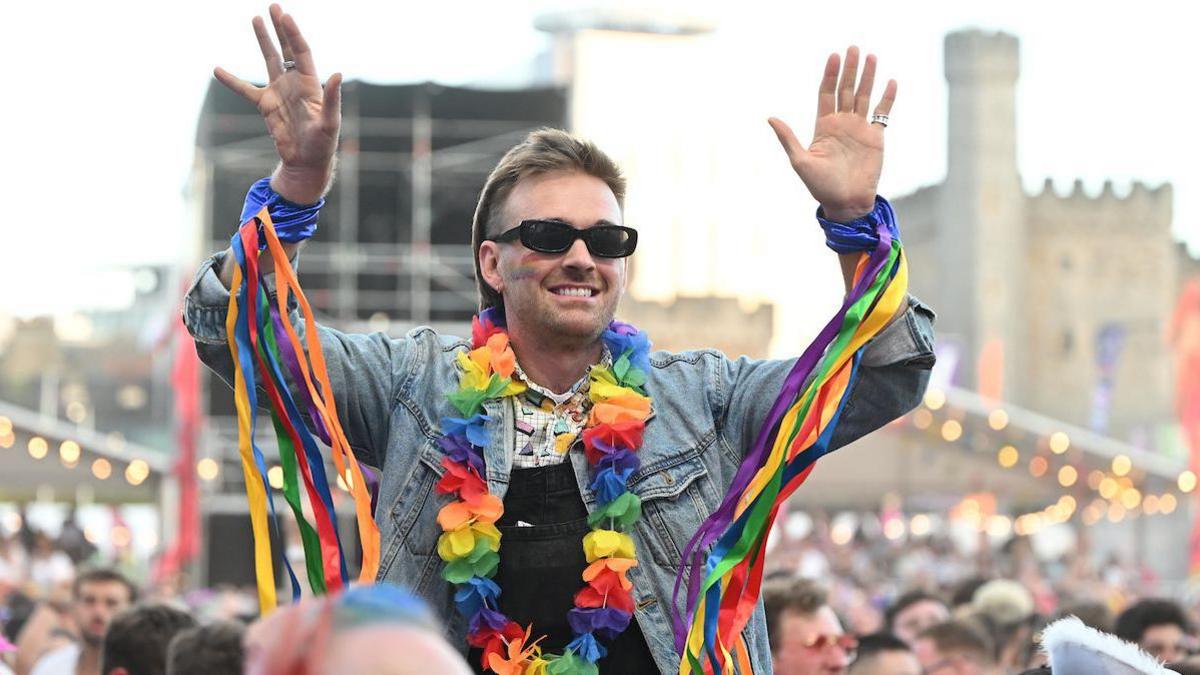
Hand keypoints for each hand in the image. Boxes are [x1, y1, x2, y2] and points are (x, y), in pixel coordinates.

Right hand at [214, 4, 340, 203]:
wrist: (306, 162)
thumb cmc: (322, 144)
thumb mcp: (330, 122)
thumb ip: (332, 98)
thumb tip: (338, 73)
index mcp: (310, 83)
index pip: (301, 51)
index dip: (293, 33)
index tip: (285, 16)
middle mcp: (295, 83)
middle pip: (286, 48)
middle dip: (280, 28)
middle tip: (273, 7)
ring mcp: (279, 91)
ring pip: (269, 60)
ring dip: (263, 40)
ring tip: (255, 19)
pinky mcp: (266, 105)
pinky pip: (245, 89)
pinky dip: (232, 81)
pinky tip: (217, 70)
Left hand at [768, 46, 895, 221]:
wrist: (845, 203)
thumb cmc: (820, 186)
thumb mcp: (800, 161)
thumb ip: (788, 138)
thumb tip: (770, 118)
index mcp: (823, 126)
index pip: (826, 93)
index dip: (829, 75)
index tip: (833, 57)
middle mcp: (842, 124)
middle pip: (846, 90)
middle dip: (849, 69)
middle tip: (852, 49)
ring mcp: (859, 129)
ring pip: (864, 96)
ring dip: (867, 77)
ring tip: (871, 57)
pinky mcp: (876, 138)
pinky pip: (883, 114)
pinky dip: (887, 98)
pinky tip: (890, 82)